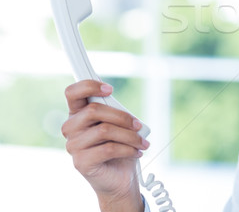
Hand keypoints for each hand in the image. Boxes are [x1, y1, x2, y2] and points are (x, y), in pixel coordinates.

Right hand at [62, 80, 147, 210]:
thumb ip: (114, 111)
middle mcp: (71, 128)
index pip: (72, 92)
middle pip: (93, 110)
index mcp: (78, 113)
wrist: (120, 177)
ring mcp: (73, 146)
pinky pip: (108, 149)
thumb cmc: (119, 145)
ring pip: (104, 130)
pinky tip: (137, 152)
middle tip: (139, 125)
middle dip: (122, 116)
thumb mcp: (118, 124)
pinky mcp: (81, 162)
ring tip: (142, 142)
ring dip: (130, 135)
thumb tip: (117, 104)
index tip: (110, 89)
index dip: (89, 86)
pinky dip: (128, 149)